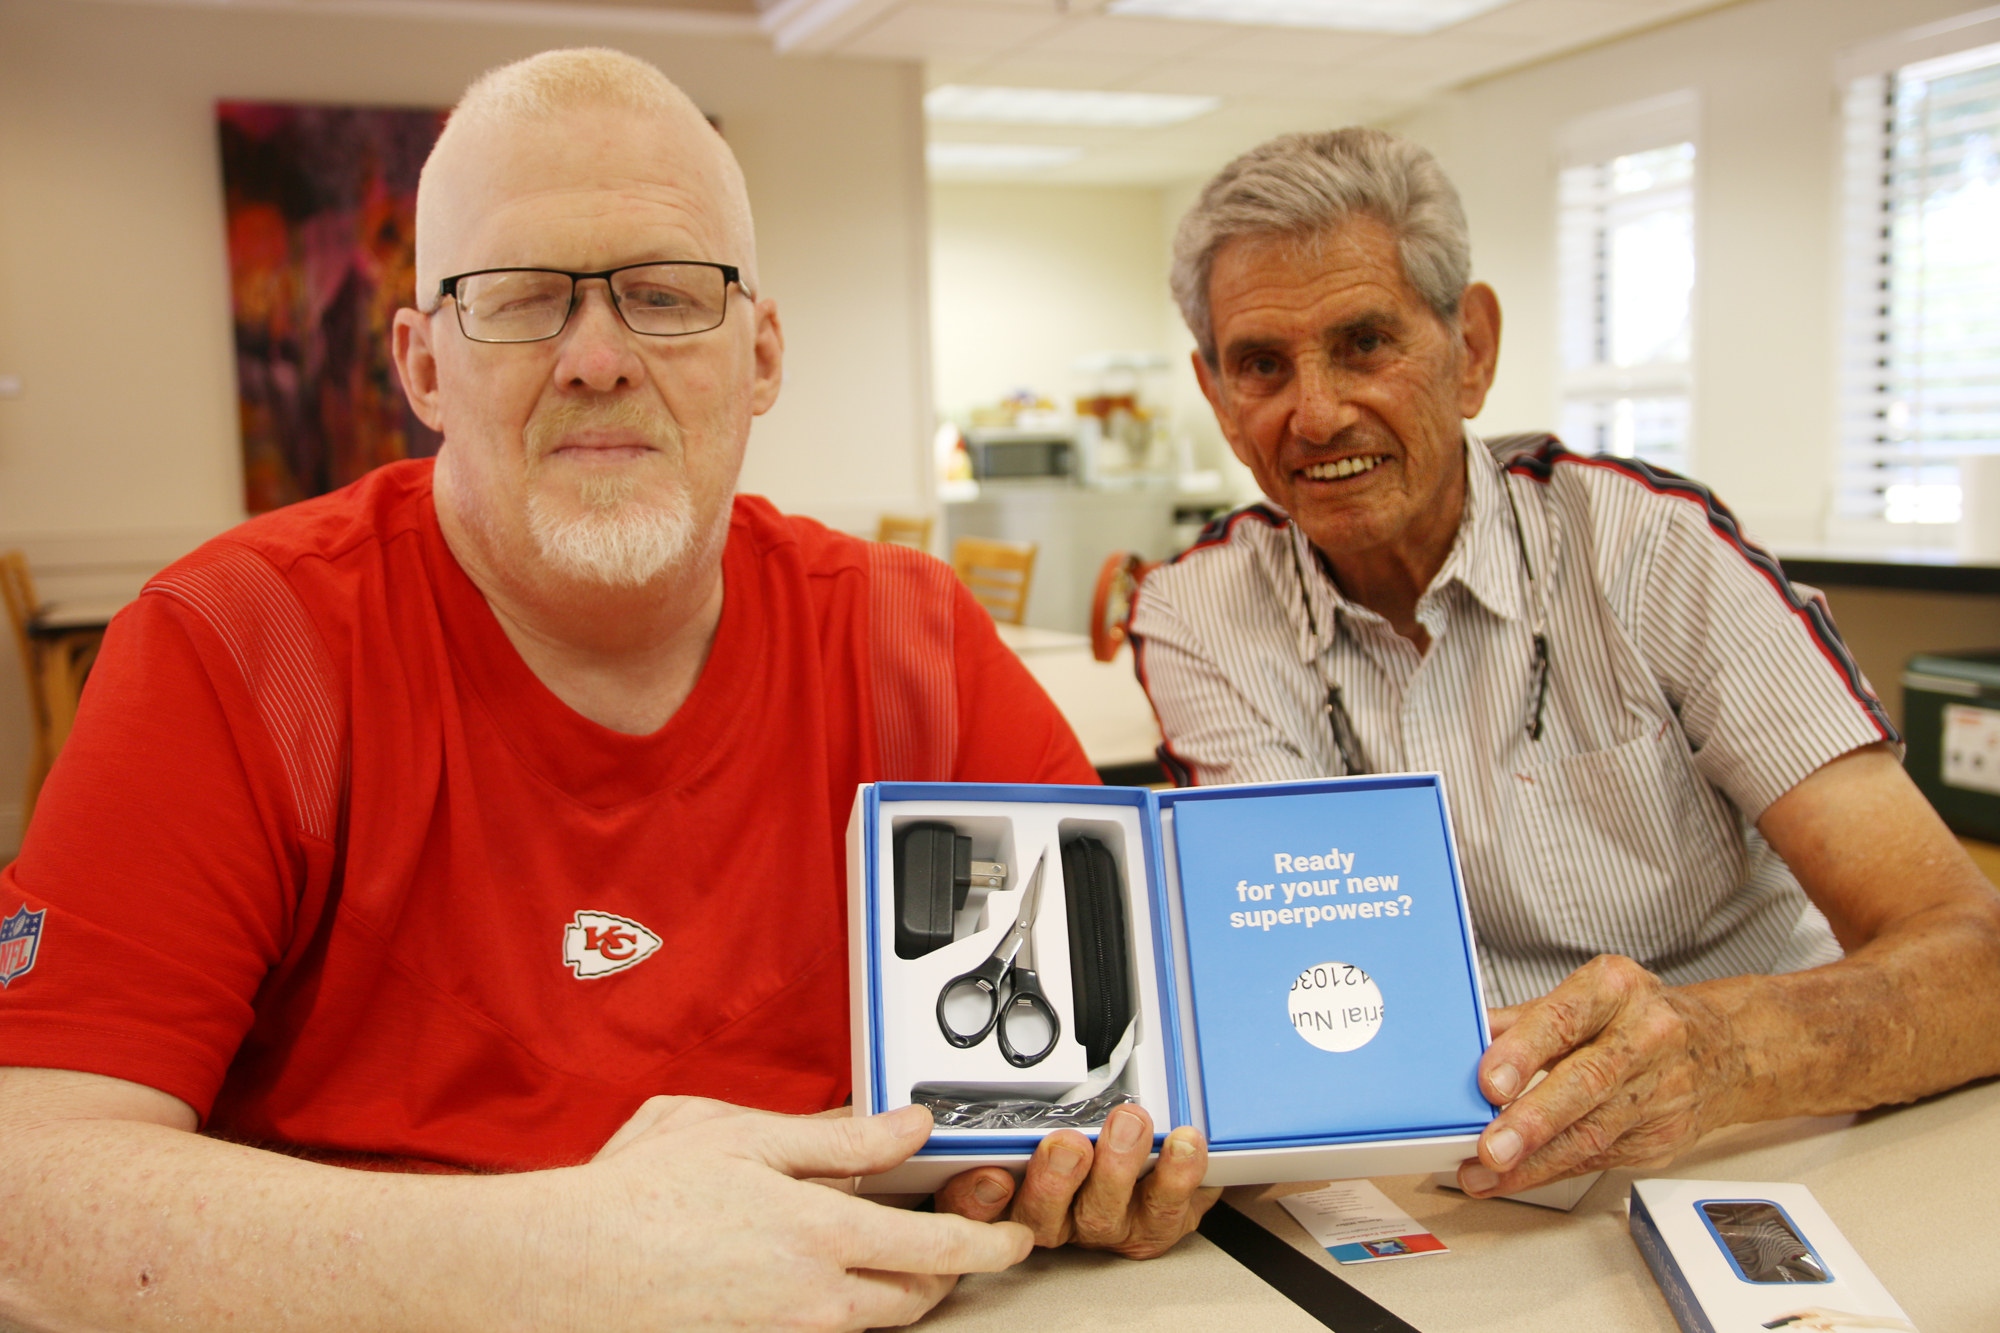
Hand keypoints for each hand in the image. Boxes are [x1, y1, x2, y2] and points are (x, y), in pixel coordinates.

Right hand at [573, 1097, 1032, 1329]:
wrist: (561, 1268)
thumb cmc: (637, 1196)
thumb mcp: (743, 1137)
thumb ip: (841, 1135)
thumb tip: (910, 1124)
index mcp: (817, 1234)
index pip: (937, 1248)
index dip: (989, 1242)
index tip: (1012, 1233)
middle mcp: (811, 1300)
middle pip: (918, 1299)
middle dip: (954, 1272)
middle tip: (963, 1237)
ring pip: (874, 1322)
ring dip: (901, 1290)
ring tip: (894, 1250)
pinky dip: (845, 1306)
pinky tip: (823, 1271)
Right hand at [931, 1104, 1219, 1258]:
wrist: (1158, 1178)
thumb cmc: (1088, 1151)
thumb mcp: (1038, 1129)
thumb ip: (1010, 1118)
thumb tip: (984, 1084)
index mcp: (1019, 1197)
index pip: (979, 1207)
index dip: (977, 1199)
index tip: (991, 1174)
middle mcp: (1062, 1221)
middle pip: (1044, 1217)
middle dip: (1055, 1181)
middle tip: (1067, 1145)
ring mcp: (1111, 1226)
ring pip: (1105, 1213)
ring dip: (1117, 1167)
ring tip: (1129, 1126)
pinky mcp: (1159, 1225)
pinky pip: (1170, 1209)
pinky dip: (1179, 1173)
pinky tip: (1182, 1143)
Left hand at [1457, 955, 1743, 1196]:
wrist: (1723, 1048)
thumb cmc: (1639, 1017)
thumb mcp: (1587, 996)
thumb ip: (1525, 1019)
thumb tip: (1466, 1037)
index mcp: (1615, 990)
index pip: (1564, 1019)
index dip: (1524, 1053)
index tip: (1489, 1083)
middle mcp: (1644, 1037)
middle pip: (1584, 1083)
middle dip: (1533, 1120)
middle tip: (1490, 1146)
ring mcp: (1659, 1091)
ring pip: (1592, 1132)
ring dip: (1534, 1160)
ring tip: (1488, 1174)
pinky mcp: (1663, 1136)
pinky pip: (1600, 1159)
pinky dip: (1553, 1170)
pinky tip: (1519, 1176)